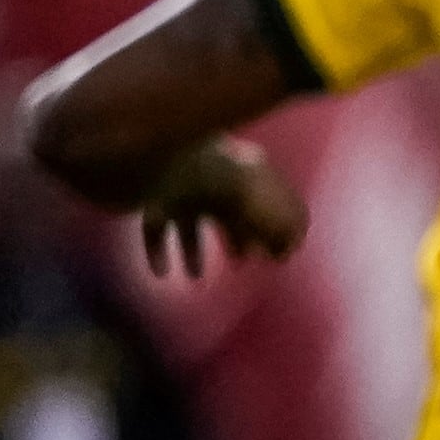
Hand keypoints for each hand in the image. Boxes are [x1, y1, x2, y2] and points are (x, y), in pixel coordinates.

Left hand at [135, 140, 308, 277]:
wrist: (184, 162)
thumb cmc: (237, 187)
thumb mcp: (276, 213)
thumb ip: (286, 234)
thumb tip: (285, 253)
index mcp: (250, 173)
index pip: (268, 204)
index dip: (275, 231)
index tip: (277, 258)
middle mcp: (216, 178)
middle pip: (229, 213)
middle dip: (236, 238)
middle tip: (242, 261)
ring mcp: (182, 188)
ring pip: (190, 222)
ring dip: (192, 250)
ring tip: (195, 278)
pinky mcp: (153, 199)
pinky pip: (156, 228)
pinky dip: (157, 251)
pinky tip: (162, 274)